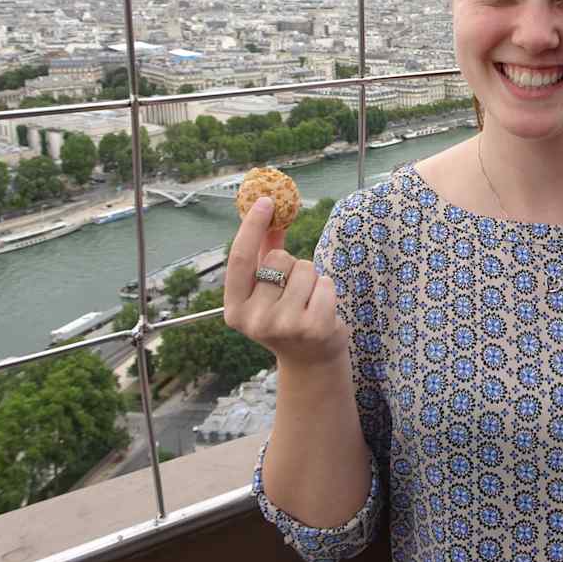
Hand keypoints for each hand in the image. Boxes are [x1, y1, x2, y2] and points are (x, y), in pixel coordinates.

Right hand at [223, 196, 349, 371]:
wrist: (311, 361)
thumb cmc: (287, 316)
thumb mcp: (268, 290)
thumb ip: (264, 253)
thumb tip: (269, 210)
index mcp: (235, 309)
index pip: (239, 259)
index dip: (251, 227)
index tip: (266, 200)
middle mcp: (254, 320)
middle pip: (279, 260)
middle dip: (291, 266)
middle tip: (293, 292)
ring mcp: (284, 326)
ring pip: (305, 269)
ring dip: (312, 279)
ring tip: (308, 303)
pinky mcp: (313, 327)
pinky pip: (325, 283)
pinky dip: (327, 290)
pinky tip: (323, 310)